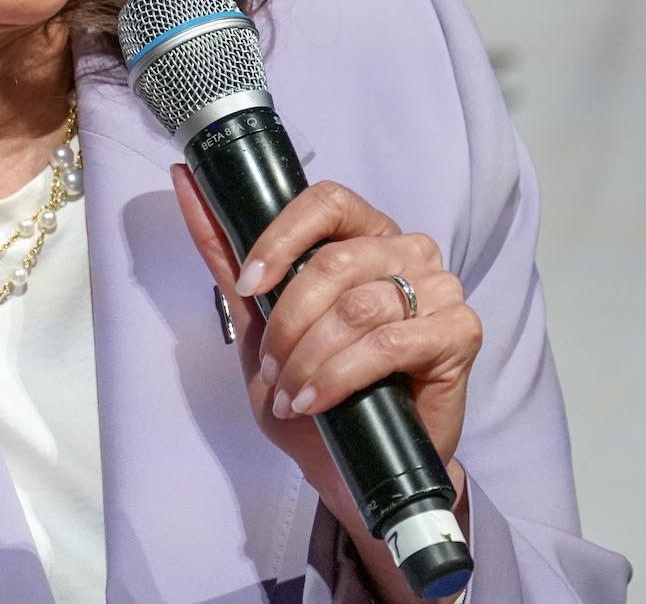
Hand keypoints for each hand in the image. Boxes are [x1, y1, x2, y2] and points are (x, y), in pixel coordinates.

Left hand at [172, 168, 480, 595]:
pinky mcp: (460, 333)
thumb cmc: (311, 386)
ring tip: (292, 391)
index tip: (249, 283)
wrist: (355, 464)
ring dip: (309, 357)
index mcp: (365, 233)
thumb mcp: (258, 320)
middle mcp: (408, 250)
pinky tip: (319, 401)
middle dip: (288, 320)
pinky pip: (390, 343)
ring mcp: (440, 288)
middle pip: (336, 260)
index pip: (326, 201)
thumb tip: (185, 183)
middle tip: (272, 366)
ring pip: (357, 306)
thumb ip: (227, 256)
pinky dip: (340, 376)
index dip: (280, 239)